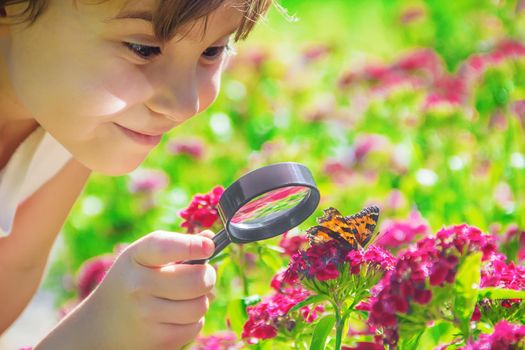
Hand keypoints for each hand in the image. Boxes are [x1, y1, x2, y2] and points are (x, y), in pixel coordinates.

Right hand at [36, 230, 215, 349]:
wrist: (100, 326)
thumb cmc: (132, 281)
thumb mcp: (144, 257)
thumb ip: (177, 245)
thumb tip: (209, 239)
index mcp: (137, 257)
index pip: (165, 247)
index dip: (191, 246)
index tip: (208, 246)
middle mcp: (138, 286)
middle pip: (196, 281)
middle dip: (208, 277)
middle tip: (204, 276)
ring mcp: (146, 315)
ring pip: (200, 306)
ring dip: (201, 301)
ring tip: (186, 297)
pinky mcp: (157, 340)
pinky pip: (195, 327)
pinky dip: (193, 321)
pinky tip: (176, 316)